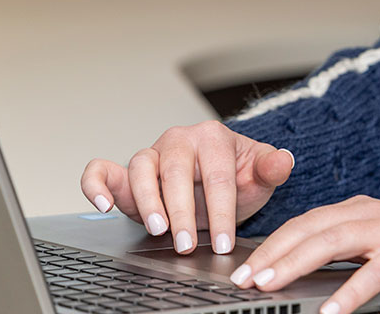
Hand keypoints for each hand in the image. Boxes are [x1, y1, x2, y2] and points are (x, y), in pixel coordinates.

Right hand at [80, 120, 294, 256]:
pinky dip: (96, 185)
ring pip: (141, 170)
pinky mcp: (126, 173)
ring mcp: (151, 155)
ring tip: (158, 229)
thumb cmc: (238, 178)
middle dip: (182, 210)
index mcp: (212, 137)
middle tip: (187, 242)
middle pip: (176, 171)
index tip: (224, 240)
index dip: (221, 210)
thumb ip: (272, 168)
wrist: (220, 184)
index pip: (217, 175)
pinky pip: (102, 171)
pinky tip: (105, 206)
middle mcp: (178, 141)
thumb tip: (283, 160)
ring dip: (147, 202)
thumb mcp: (260, 176)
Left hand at [229, 195, 379, 313]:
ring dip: (295, 263)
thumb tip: (293, 275)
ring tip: (268, 285)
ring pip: (333, 241)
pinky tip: (328, 312)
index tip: (241, 267)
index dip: (270, 243)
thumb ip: (342, 258)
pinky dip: (347, 293)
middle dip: (272, 252)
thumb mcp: (375, 254)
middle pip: (310, 228)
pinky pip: (371, 274)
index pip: (304, 223)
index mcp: (358, 210)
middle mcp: (371, 213)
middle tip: (243, 278)